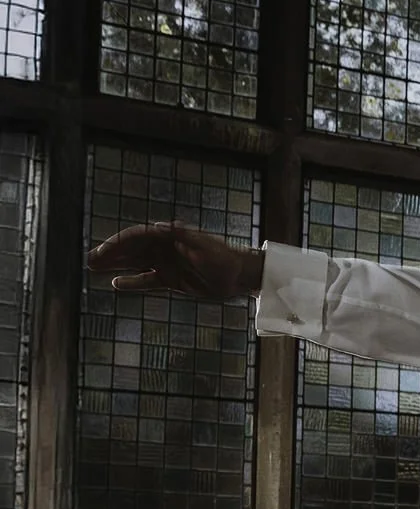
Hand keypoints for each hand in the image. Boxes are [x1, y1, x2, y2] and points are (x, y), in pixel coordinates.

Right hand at [86, 221, 262, 298]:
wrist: (240, 276)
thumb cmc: (225, 258)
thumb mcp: (206, 246)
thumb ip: (185, 236)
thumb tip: (163, 225)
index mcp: (172, 237)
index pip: (139, 236)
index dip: (119, 242)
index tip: (103, 250)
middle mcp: (166, 249)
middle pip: (132, 249)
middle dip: (111, 253)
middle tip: (90, 260)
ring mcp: (168, 264)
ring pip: (135, 264)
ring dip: (115, 265)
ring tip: (93, 268)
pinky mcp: (172, 280)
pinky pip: (147, 280)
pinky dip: (132, 282)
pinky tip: (116, 283)